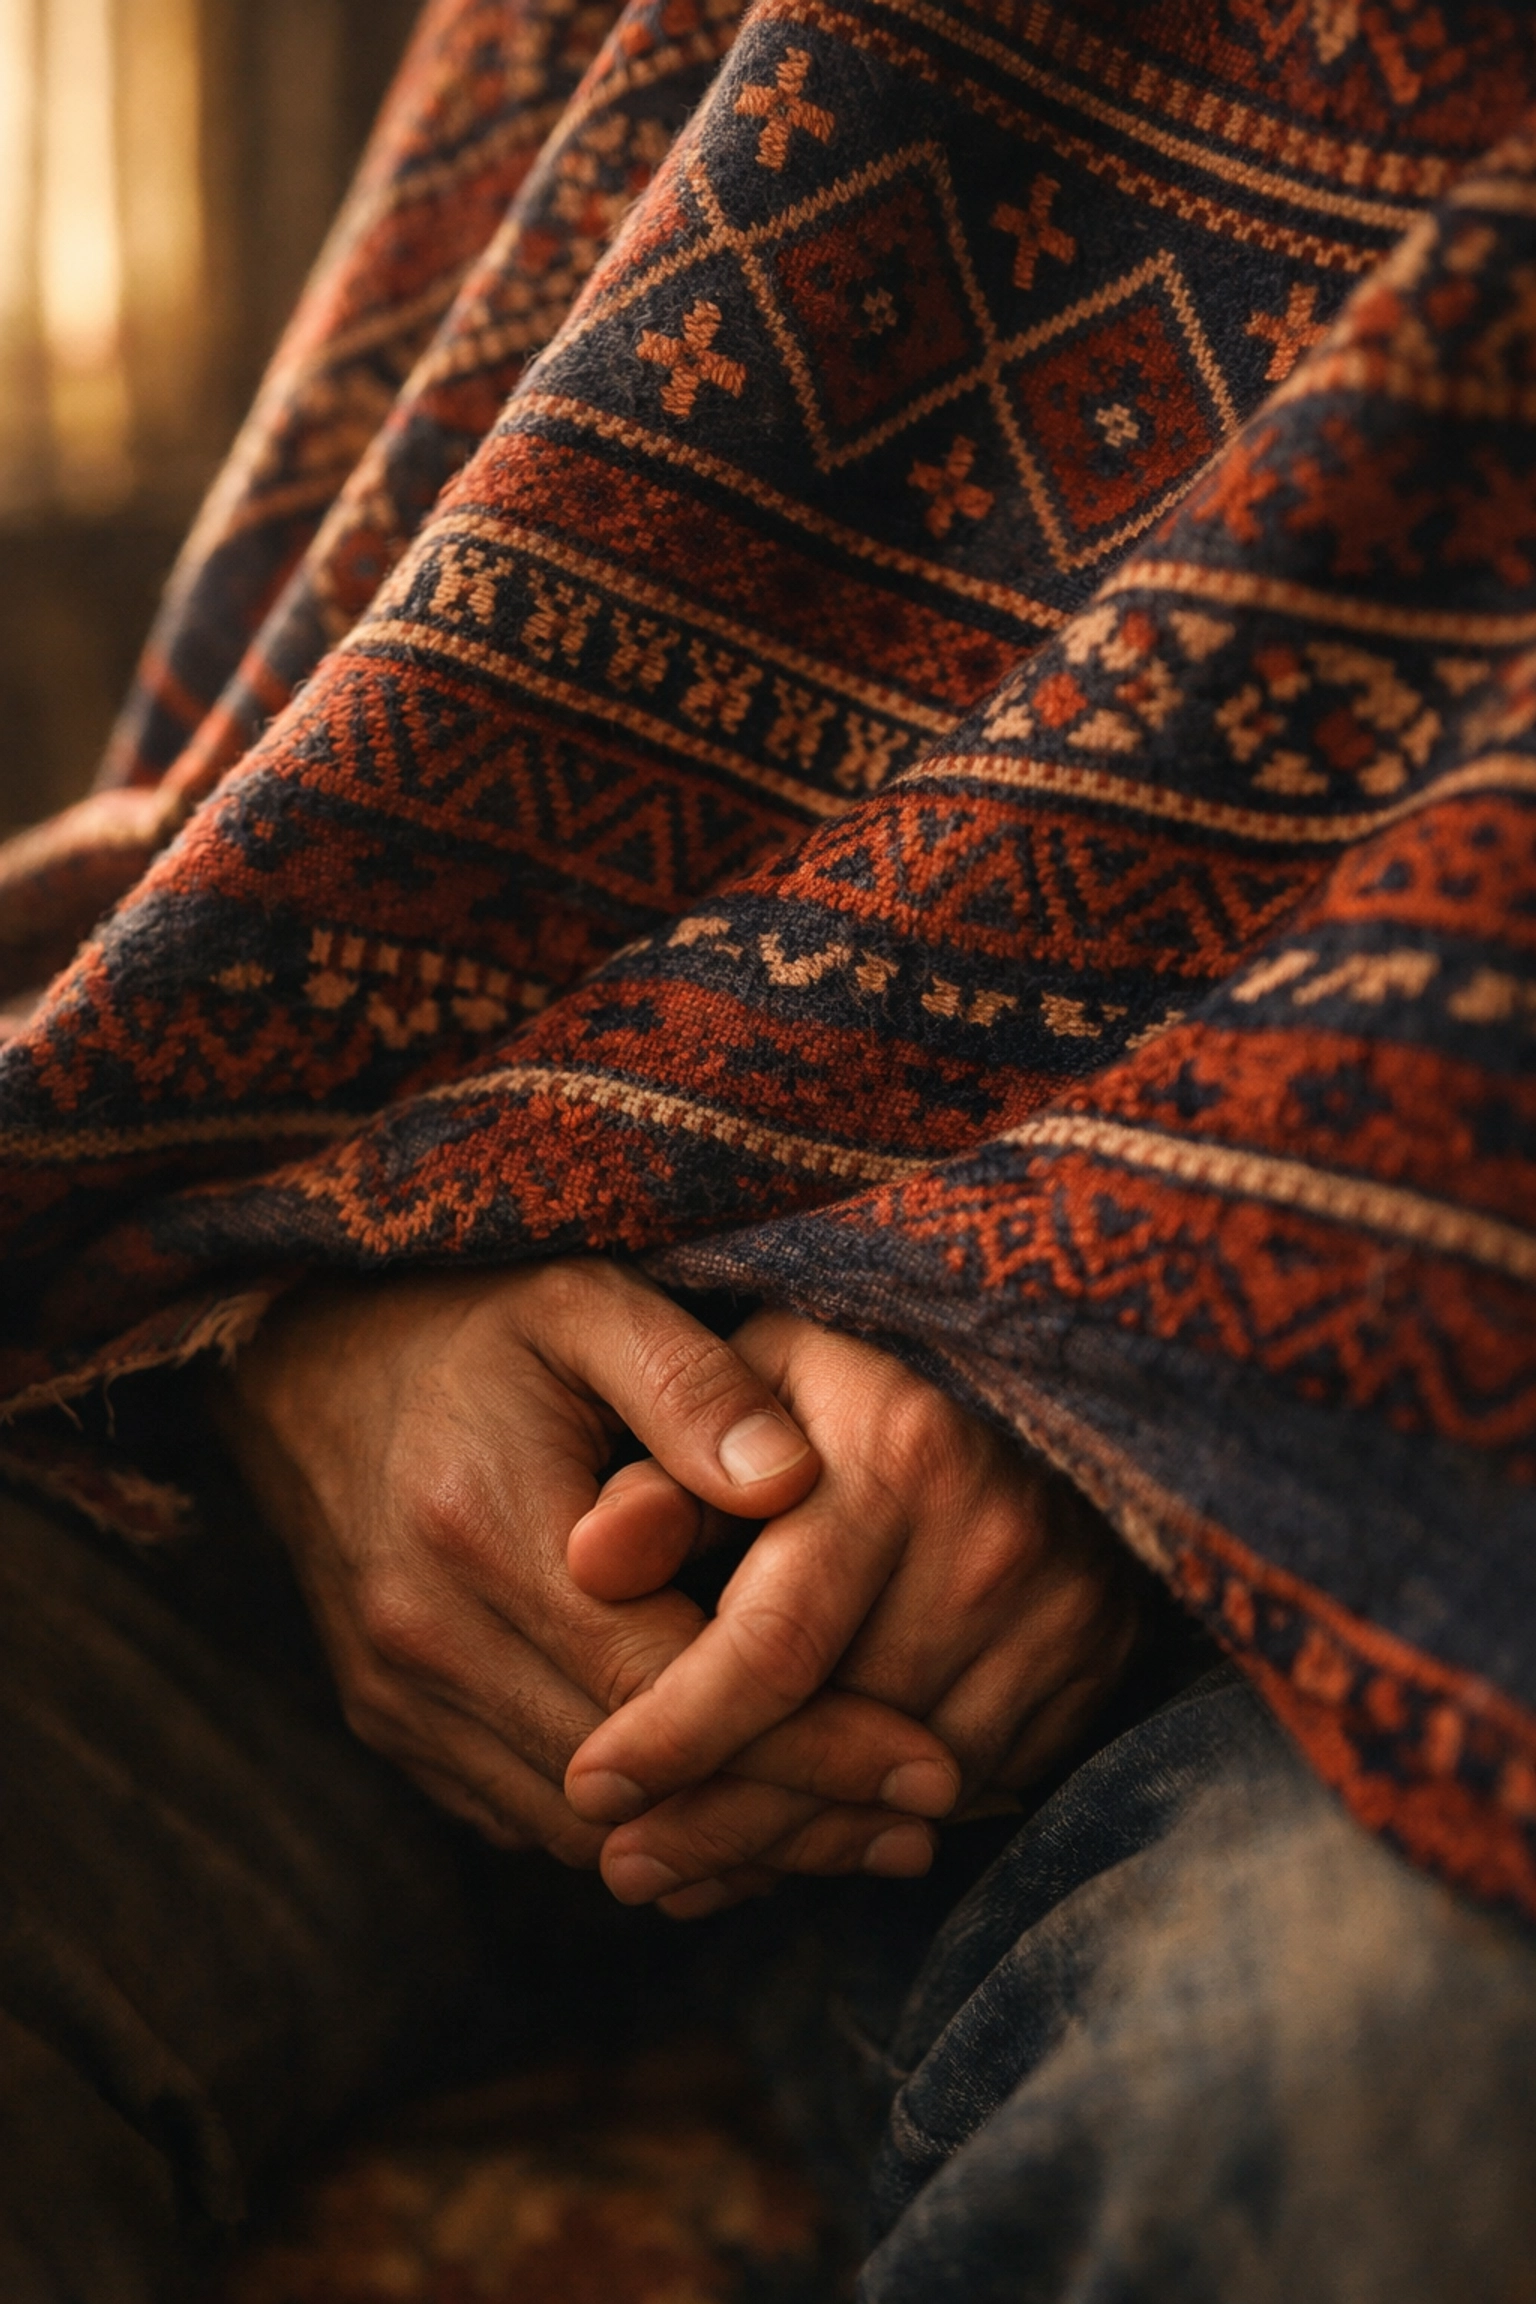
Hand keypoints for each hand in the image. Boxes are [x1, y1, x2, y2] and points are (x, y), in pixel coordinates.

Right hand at [212, 1260, 957, 1873]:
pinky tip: (745, 1815)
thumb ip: (693, 1384)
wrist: (309, 1366)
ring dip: (724, 1844)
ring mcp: (395, 1698)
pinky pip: (530, 1820)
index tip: (926, 1760)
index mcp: (481, 1527)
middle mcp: (424, 1636)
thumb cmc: (479, 1323)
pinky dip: (642, 1833)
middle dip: (790, 1816)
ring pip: (584, 1832)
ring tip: (860, 1831)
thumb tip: (795, 1483)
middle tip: (921, 1818)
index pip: (670, 1690)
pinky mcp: (391, 1728)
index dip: (807, 1739)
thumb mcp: (590, 1303)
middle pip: (635, 1788)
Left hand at [565, 1312, 1144, 1904]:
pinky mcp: (1093, 1666)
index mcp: (900, 1456)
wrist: (1038, 1378)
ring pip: (907, 1787)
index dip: (674, 1731)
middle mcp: (994, 1545)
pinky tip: (795, 1839)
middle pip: (838, 1735)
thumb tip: (586, 1563)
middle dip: (717, 1819)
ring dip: (792, 1844)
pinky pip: (975, 1787)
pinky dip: (879, 1826)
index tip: (587, 1785)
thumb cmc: (851, 1383)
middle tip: (619, 1866)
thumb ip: (666, 1476)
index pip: (774, 1643)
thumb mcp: (749, 1385)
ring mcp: (1059, 1615)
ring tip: (684, 1871)